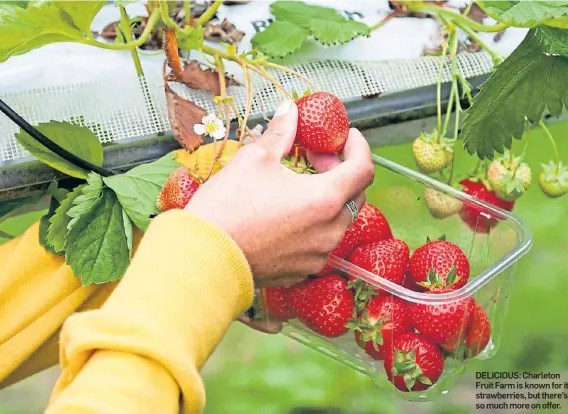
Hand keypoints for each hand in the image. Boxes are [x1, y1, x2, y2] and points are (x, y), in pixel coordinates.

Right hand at [185, 99, 373, 287]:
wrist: (203, 258)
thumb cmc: (227, 210)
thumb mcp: (254, 159)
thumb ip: (281, 134)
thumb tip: (289, 112)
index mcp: (325, 199)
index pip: (364, 168)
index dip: (358, 147)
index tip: (345, 137)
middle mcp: (329, 230)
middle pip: (354, 195)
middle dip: (339, 171)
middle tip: (314, 157)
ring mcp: (317, 254)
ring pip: (337, 220)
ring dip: (326, 198)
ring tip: (295, 185)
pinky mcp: (301, 271)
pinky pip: (318, 242)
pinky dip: (312, 223)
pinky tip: (286, 214)